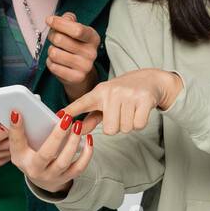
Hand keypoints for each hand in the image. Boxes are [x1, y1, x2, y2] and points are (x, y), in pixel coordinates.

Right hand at [0, 100, 9, 167]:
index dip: (7, 128)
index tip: (13, 122)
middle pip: (6, 144)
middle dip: (14, 134)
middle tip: (17, 126)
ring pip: (10, 151)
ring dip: (15, 142)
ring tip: (12, 133)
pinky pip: (8, 157)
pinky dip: (11, 149)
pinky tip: (8, 141)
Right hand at [7, 108, 92, 193]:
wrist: (41, 179)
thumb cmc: (31, 156)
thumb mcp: (22, 146)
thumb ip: (23, 130)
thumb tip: (21, 111)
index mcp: (21, 158)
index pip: (16, 143)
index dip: (16, 129)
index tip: (17, 112)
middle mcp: (35, 170)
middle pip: (46, 154)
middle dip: (57, 136)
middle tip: (66, 118)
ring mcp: (51, 176)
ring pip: (64, 161)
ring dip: (73, 142)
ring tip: (78, 125)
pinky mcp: (65, 178)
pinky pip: (79, 167)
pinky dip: (86, 154)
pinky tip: (89, 139)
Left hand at [44, 12, 100, 99]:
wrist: (81, 72)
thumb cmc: (76, 47)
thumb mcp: (77, 31)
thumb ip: (68, 20)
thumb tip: (56, 19)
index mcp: (93, 38)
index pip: (76, 29)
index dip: (59, 23)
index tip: (49, 20)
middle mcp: (91, 52)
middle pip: (60, 39)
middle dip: (52, 36)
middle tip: (54, 38)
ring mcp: (85, 66)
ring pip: (54, 53)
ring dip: (51, 50)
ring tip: (57, 51)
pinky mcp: (76, 78)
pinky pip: (53, 66)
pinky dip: (50, 62)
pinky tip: (57, 62)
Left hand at [60, 68, 181, 135]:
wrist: (150, 79)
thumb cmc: (124, 93)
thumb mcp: (105, 101)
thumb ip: (91, 117)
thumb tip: (78, 131)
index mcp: (99, 92)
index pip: (82, 103)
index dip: (71, 111)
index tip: (59, 117)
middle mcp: (112, 92)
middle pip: (110, 129)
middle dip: (117, 126)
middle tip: (121, 113)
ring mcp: (128, 95)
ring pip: (125, 128)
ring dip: (129, 124)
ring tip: (131, 110)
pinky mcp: (144, 99)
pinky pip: (138, 125)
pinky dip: (140, 123)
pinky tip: (139, 110)